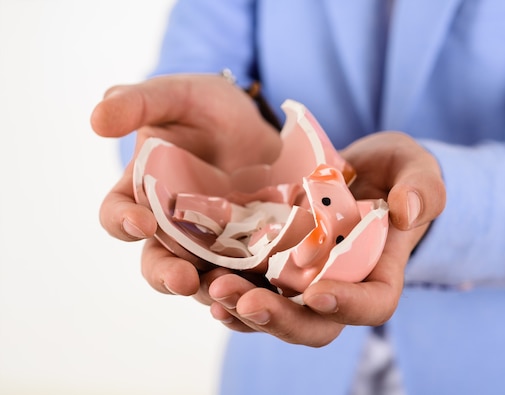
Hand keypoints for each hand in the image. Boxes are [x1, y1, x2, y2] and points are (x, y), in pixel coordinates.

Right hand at [91, 74, 281, 294]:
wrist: (252, 118)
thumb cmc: (203, 105)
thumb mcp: (171, 96)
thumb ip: (136, 103)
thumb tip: (97, 119)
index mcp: (141, 190)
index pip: (117, 215)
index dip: (122, 222)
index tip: (142, 222)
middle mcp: (170, 223)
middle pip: (157, 261)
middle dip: (166, 275)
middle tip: (183, 280)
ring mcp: (209, 238)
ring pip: (201, 276)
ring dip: (209, 289)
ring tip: (227, 292)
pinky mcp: (246, 244)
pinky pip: (243, 273)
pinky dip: (247, 287)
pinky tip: (259, 292)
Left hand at [203, 131, 444, 346]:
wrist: (361, 169)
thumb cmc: (396, 172)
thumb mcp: (416, 169)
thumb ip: (422, 189)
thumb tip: (407, 210)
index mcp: (379, 273)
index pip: (373, 305)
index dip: (348, 306)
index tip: (318, 291)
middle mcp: (340, 286)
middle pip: (315, 324)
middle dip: (281, 319)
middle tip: (246, 301)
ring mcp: (305, 280)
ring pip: (276, 313)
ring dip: (243, 308)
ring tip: (214, 289)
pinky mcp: (276, 264)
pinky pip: (252, 287)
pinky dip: (228, 288)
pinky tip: (203, 275)